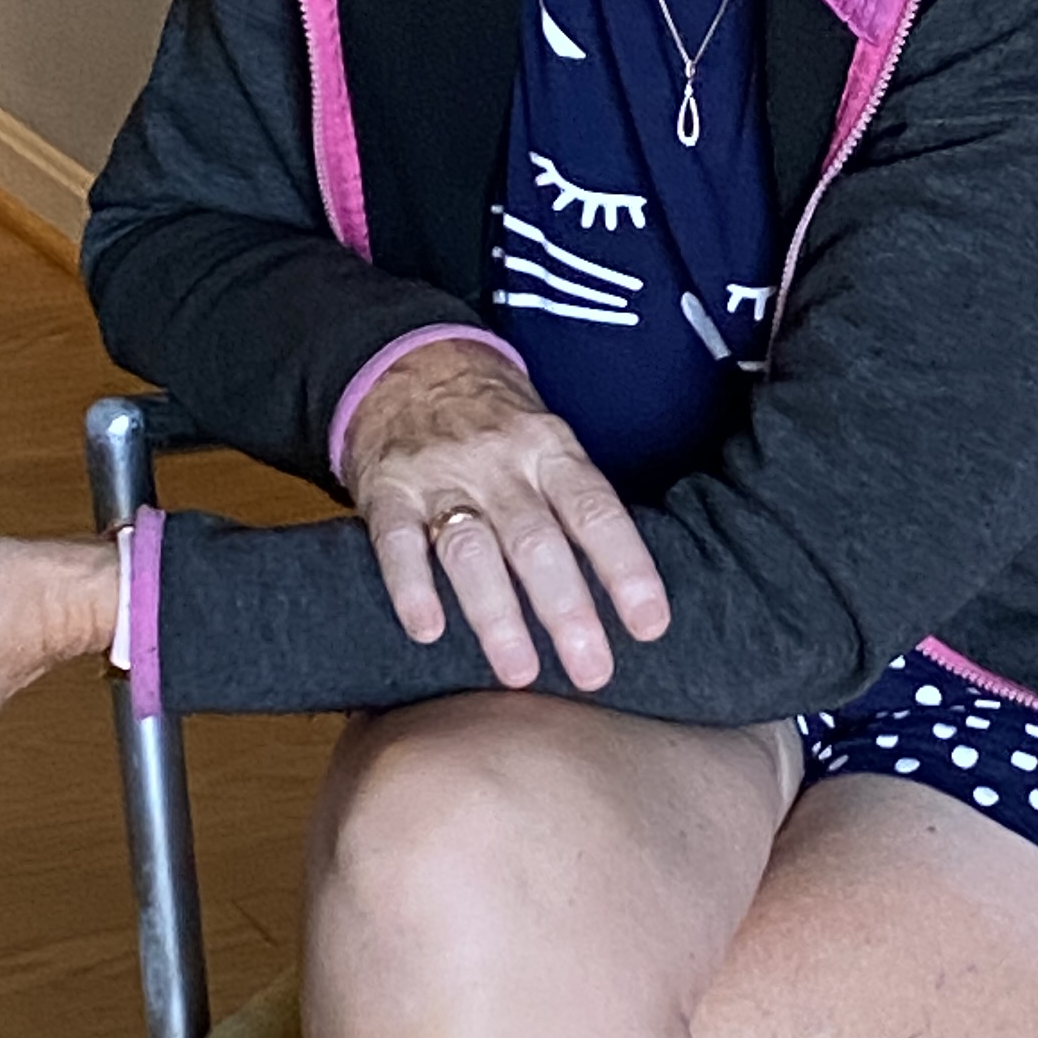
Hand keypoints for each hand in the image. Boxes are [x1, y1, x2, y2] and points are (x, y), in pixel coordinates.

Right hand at [345, 338, 669, 689]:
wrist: (409, 364)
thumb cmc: (496, 422)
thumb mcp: (548, 442)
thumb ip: (575, 505)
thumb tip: (625, 592)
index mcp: (551, 450)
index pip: (596, 511)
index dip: (626, 568)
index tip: (649, 626)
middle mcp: (500, 464)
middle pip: (537, 540)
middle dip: (566, 609)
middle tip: (591, 670)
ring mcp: (441, 476)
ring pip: (471, 548)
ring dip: (496, 614)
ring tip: (519, 673)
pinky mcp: (388, 490)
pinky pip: (396, 541)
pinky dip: (410, 586)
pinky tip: (426, 630)